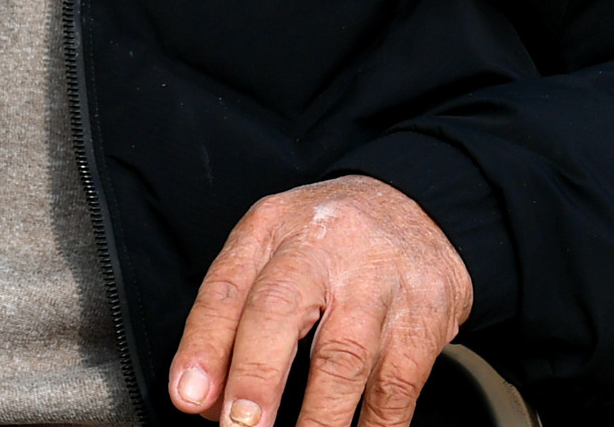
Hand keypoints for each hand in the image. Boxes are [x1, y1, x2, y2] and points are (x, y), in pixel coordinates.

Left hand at [167, 176, 471, 426]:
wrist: (417, 206)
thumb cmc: (329, 241)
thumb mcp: (271, 252)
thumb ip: (231, 319)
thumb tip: (205, 400)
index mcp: (271, 229)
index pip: (227, 287)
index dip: (204, 346)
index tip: (190, 398)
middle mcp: (322, 248)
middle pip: (280, 308)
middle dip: (255, 377)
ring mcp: (377, 281)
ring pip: (343, 357)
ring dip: (317, 420)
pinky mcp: (423, 316)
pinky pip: (397, 384)